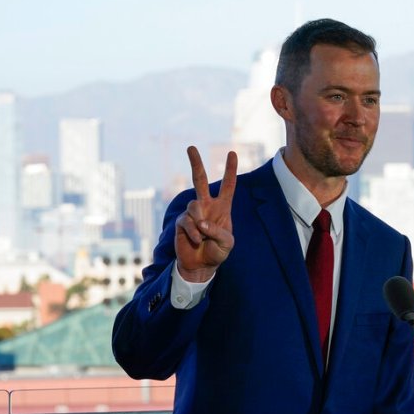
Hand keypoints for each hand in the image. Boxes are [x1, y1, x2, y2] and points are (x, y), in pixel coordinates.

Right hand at [174, 146, 237, 282]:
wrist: (200, 265)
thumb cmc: (217, 252)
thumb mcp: (227, 243)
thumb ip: (218, 232)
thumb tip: (201, 222)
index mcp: (222, 207)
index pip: (228, 186)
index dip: (230, 170)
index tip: (232, 153)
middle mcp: (207, 206)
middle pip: (200, 180)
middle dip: (196, 163)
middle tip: (191, 147)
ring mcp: (193, 213)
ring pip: (194, 205)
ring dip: (200, 224)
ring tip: (203, 238)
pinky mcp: (181, 221)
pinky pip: (186, 221)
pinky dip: (193, 233)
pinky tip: (196, 241)